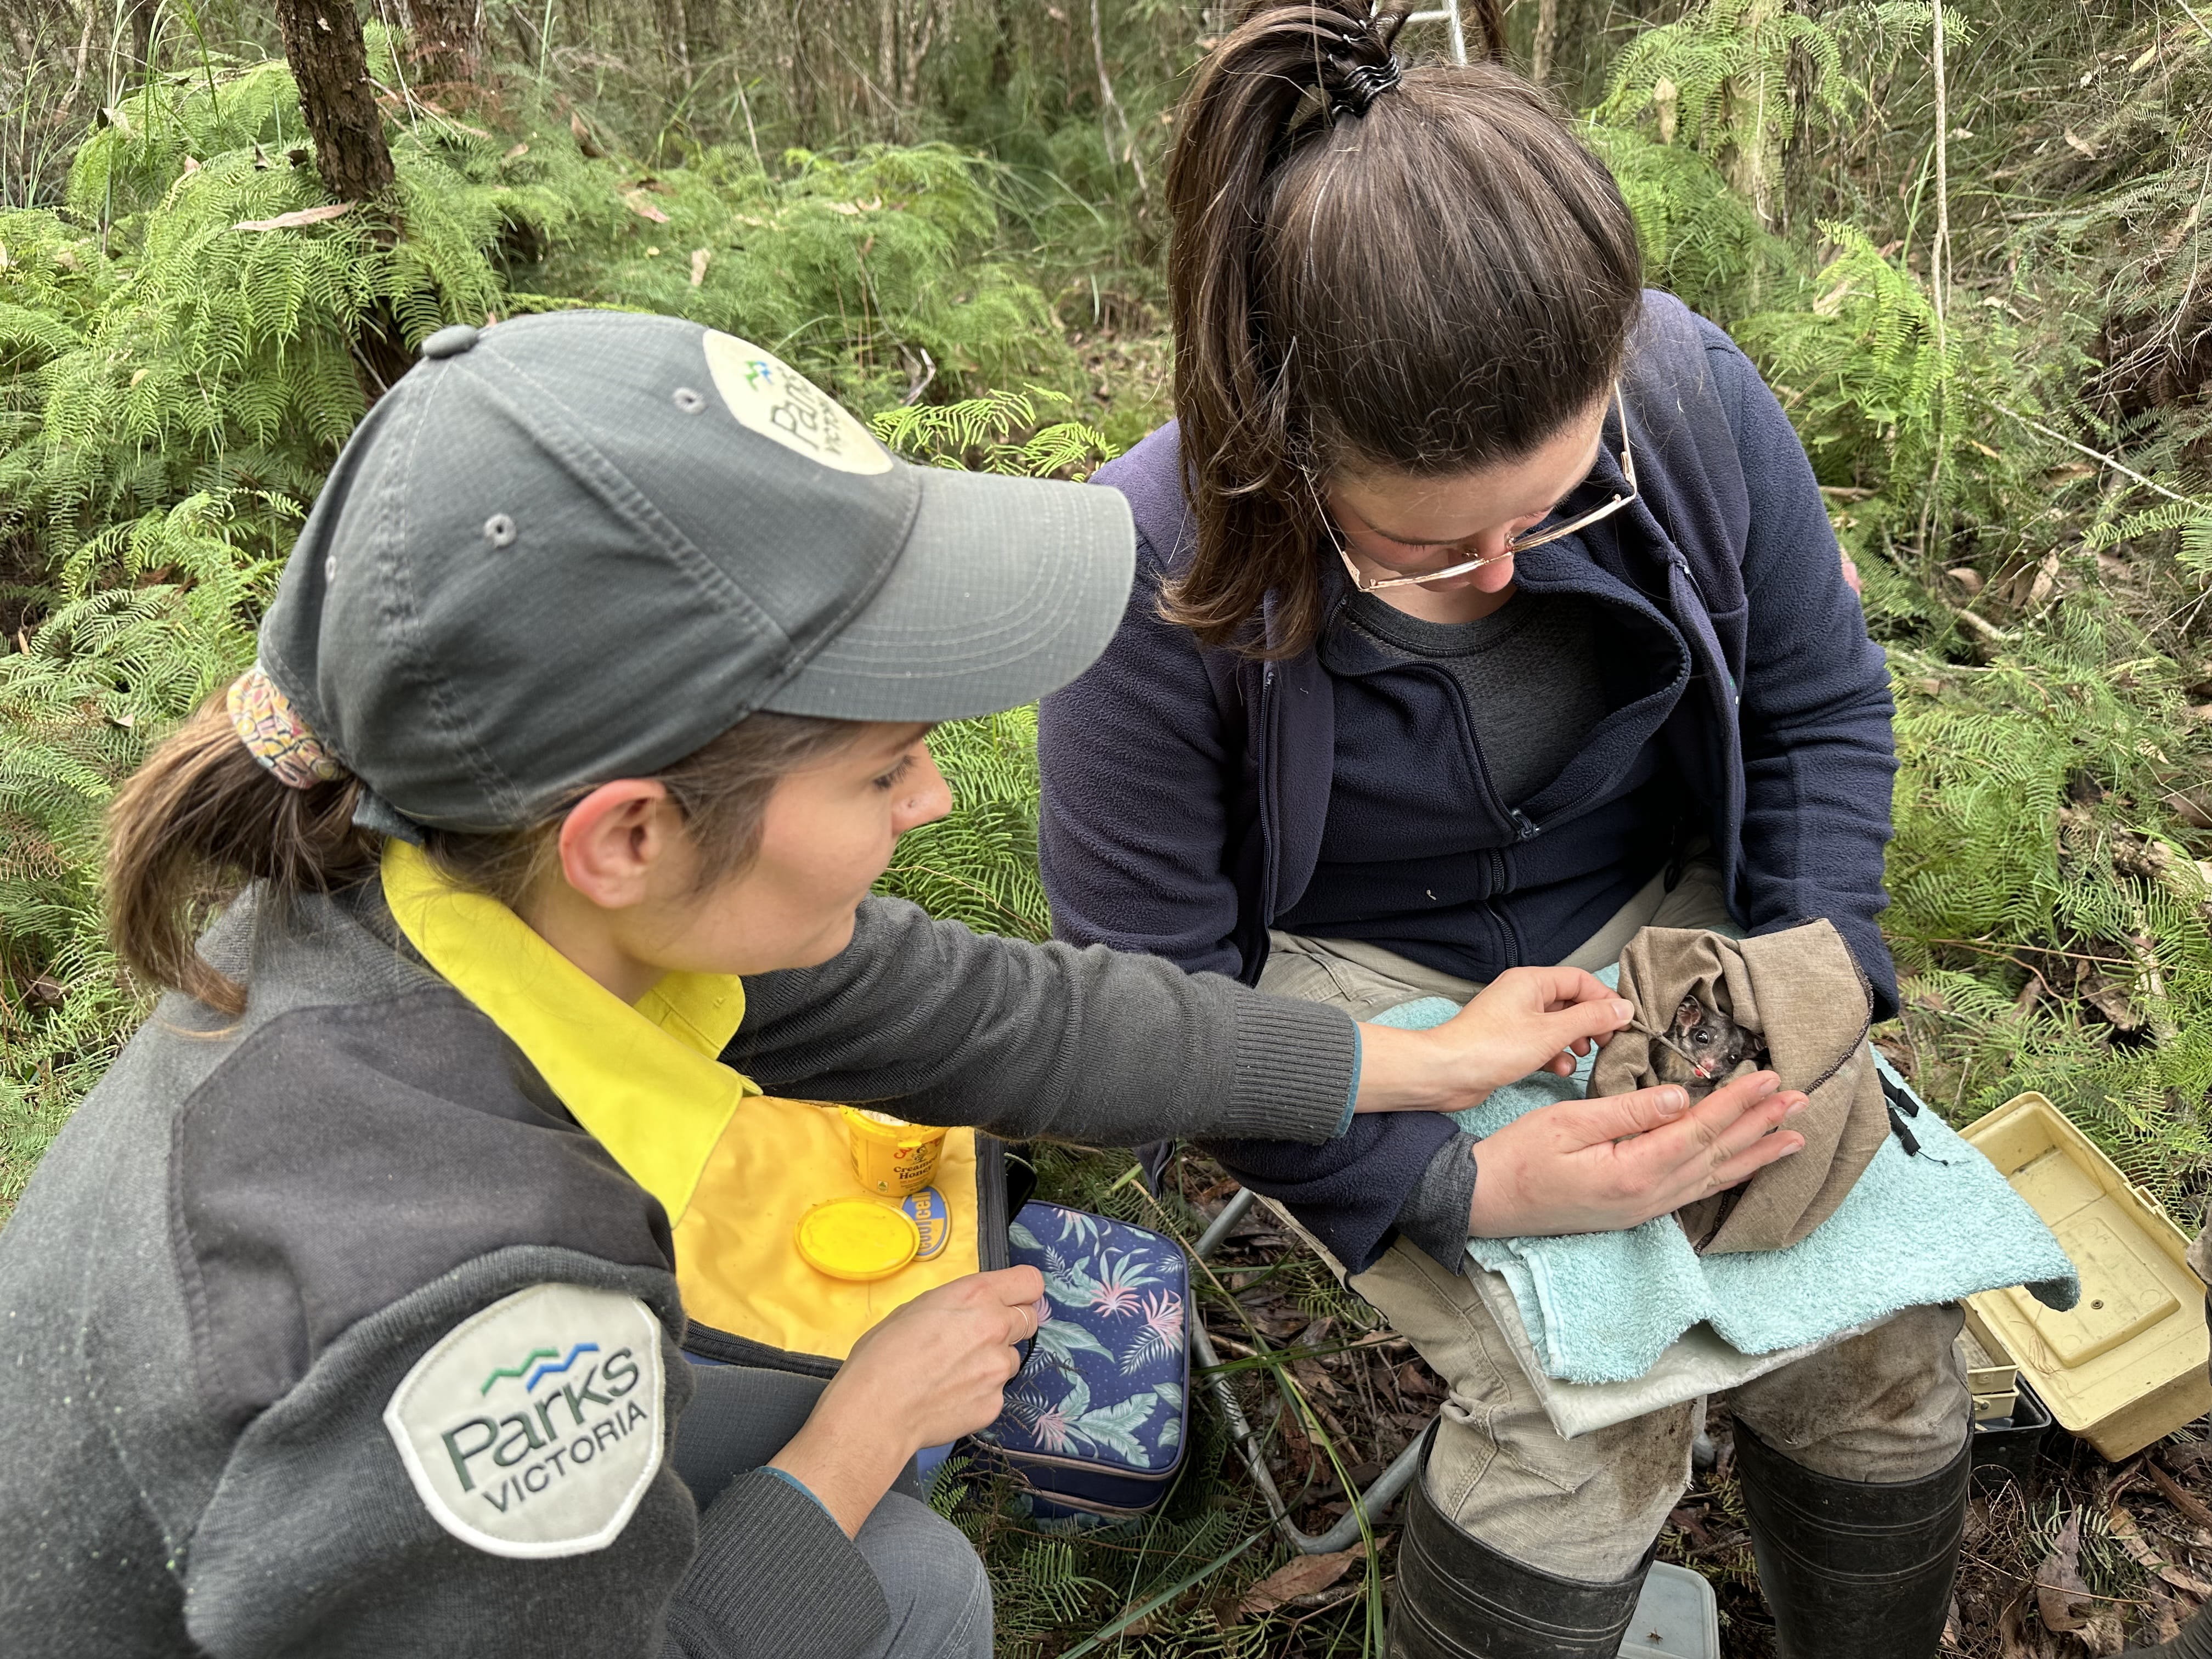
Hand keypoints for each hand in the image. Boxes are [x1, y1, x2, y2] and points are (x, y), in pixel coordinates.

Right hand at [769, 1264, 1044, 1535]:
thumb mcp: (917, 1308)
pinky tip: (950, 1397)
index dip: (1021, 1291)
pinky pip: (997, 1391)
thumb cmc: (883, 1353)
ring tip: (955, 1373)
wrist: (876, 1410)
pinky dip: (980, 1393)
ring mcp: (999, 1368)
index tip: (1010, 1300)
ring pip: (1012, 1359)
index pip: (1030, 1281)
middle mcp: (996, 1327)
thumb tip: (968, 1312)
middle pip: (1029, 1319)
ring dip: (993, 1362)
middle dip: (1010, 1325)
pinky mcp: (996, 1403)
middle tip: (979, 1338)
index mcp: (976, 1295)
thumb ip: (956, 1305)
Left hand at [1352, 966, 1633, 1114]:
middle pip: (1570, 1002)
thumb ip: (1590, 1019)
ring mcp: (1514, 1020)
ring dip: (1574, 1042)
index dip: (1604, 1000)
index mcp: (1531, 981)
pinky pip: (1542, 1044)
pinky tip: (1559, 1069)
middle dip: (1591, 1024)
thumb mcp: (1551, 1032)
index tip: (1623, 1022)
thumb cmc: (1491, 1047)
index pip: (1580, 980)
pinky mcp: (1508, 1043)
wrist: (1447, 1073)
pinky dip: (1555, 1055)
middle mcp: (1522, 995)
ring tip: (1582, 1056)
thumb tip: (1623, 1009)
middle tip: (1606, 1043)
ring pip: (1558, 1026)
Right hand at [1464, 1071, 1807, 1236]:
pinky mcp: (1638, 1210)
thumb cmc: (1519, 1157)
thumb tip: (1678, 1096)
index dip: (1739, 1103)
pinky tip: (1744, 1166)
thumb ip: (1626, 1111)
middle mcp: (1650, 1196)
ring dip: (1756, 1154)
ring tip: (1793, 1138)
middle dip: (1763, 1125)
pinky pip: (1697, 1191)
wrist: (1487, 1202)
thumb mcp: (1567, 1123)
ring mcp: (1647, 1208)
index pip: (1701, 1129)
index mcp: (1634, 1170)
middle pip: (1720, 1155)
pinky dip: (1728, 1175)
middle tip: (1801, 1100)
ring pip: (1715, 1178)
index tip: (1771, 1077)